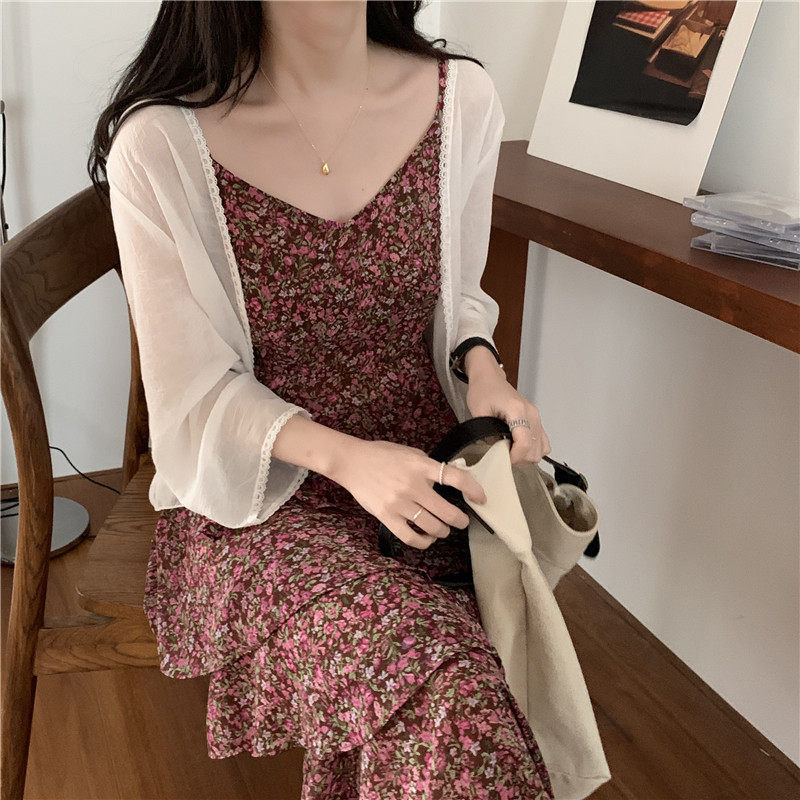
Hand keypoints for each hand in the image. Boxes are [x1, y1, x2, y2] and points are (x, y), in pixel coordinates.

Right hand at [332, 439, 487, 549]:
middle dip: (460, 520)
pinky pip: (411, 537)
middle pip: (447, 512)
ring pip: (432, 527)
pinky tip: (427, 538)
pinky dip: (424, 542)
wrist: (352, 462)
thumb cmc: (382, 455)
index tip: (481, 498)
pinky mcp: (387, 516)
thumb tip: (449, 479)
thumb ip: (429, 466)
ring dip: (443, 531)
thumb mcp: (410, 452)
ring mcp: (399, 503)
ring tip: (443, 529)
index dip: (473, 489)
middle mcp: (412, 485)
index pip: (455, 478)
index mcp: (421, 466)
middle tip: (462, 521)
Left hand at [463, 354, 551, 467]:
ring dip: (527, 455)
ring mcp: (536, 416)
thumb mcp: (478, 412)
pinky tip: (520, 448)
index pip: (524, 443)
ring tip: (511, 452)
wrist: (489, 378)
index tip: (504, 460)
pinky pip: (543, 442)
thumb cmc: (483, 391)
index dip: (515, 457)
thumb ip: (487, 433)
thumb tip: (497, 451)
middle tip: (504, 456)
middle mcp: (531, 413)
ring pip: (541, 448)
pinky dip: (534, 449)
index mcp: (517, 410)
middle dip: (519, 458)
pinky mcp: (536, 419)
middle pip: (535, 449)